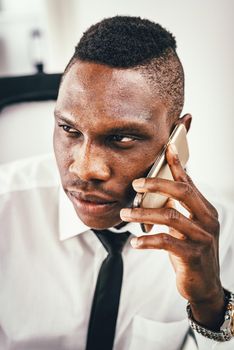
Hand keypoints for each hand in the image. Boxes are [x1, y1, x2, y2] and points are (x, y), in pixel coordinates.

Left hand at [120, 144, 225, 329]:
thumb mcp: (186, 227)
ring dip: (143, 214)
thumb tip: (158, 189)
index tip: (167, 146)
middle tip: (136, 183)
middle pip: (182, 191)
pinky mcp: (194, 255)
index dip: (177, 163)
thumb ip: (177, 208)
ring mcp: (202, 237)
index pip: (189, 181)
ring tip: (125, 215)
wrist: (204, 285)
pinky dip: (147, 240)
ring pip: (170, 216)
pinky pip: (166, 242)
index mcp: (205, 209)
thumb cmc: (191, 251)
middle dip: (157, 183)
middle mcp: (207, 219)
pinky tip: (135, 242)